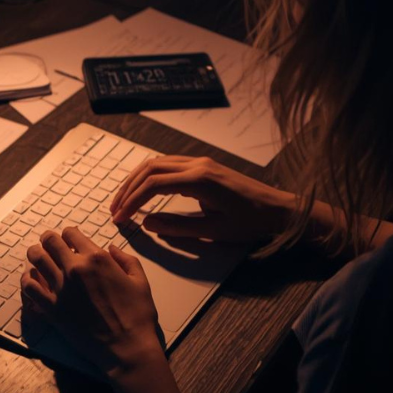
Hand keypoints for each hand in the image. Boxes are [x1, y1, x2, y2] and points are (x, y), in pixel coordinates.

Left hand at [22, 227, 163, 378]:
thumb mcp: (140, 281)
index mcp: (97, 259)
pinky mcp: (52, 308)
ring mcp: (61, 288)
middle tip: (49, 244)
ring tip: (38, 257)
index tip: (69, 240)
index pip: (71, 233)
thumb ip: (126, 260)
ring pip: (36, 258)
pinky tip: (31, 279)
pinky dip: (27, 279)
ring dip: (35, 254)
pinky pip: (30, 287)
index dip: (69, 234)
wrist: (126, 348)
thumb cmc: (136, 316)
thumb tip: (112, 249)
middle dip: (48, 240)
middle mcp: (76, 269)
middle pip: (50, 241)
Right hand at [110, 156, 292, 242]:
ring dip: (136, 180)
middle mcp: (197, 165)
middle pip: (150, 168)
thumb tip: (147, 223)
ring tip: (124, 201)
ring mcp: (200, 162)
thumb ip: (177, 227)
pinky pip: (168, 165)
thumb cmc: (251, 221)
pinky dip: (150, 176)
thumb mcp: (214, 230)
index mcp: (199, 180)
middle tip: (115, 209)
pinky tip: (144, 191)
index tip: (120, 217)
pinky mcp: (203, 165)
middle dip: (128, 189)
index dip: (132, 201)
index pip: (153, 185)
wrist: (278, 209)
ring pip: (157, 163)